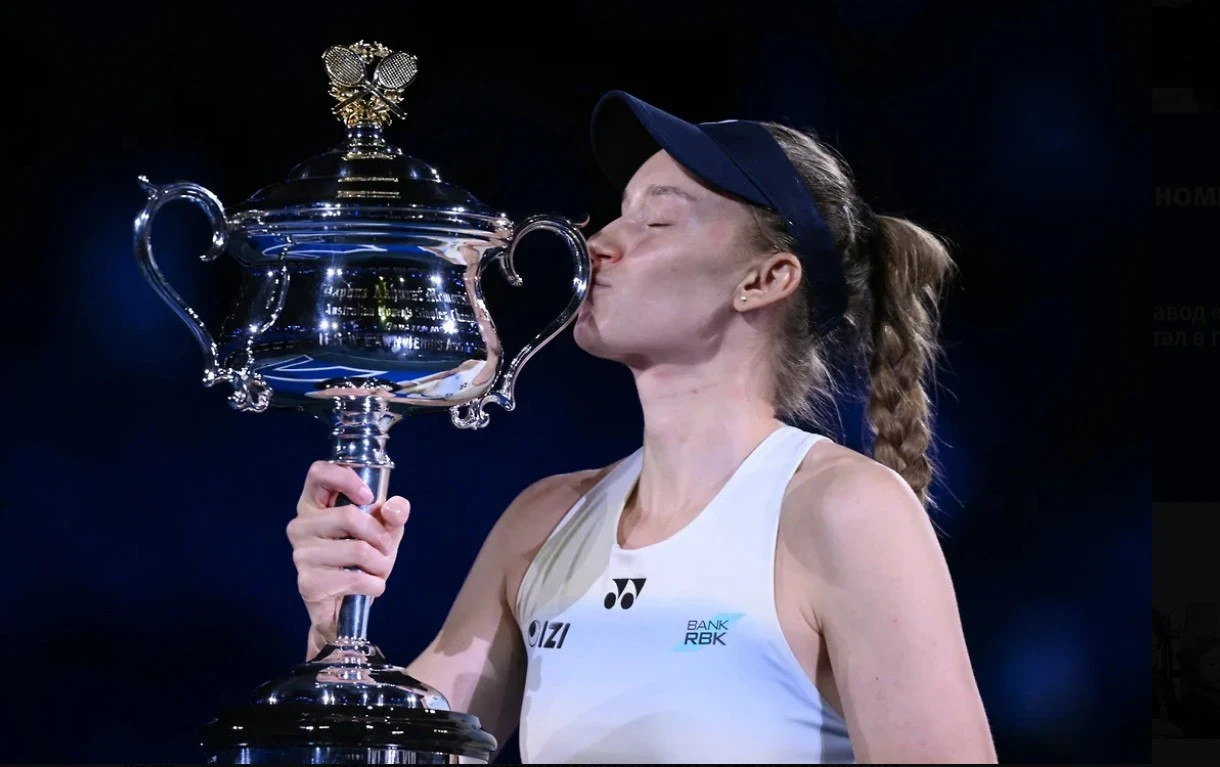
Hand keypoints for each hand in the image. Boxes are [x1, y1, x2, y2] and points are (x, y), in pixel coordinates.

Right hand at [287, 460, 410, 643]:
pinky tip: (370, 586)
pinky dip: (374, 584)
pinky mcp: (307, 583)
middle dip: (379, 535)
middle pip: (348, 516)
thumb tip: (395, 508)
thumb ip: (393, 514)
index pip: (318, 472)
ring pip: (357, 549)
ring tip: (376, 570)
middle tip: (384, 548)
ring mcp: (300, 555)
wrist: (348, 605)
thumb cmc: (362, 559)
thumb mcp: (384, 531)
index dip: (346, 478)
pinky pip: (354, 578)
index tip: (369, 497)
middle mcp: (301, 525)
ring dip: (380, 564)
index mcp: (314, 504)